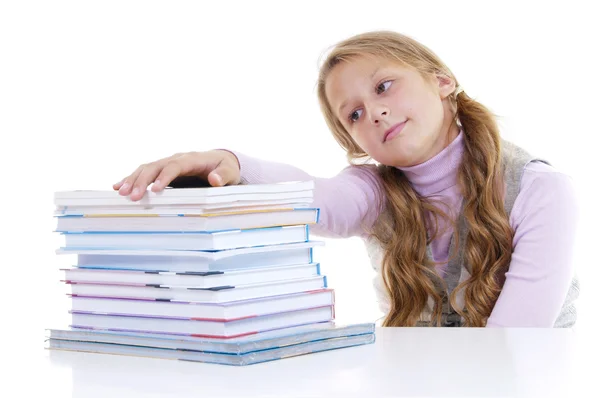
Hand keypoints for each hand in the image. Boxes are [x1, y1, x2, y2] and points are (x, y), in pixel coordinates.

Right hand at [113, 150, 240, 200]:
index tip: (155, 190)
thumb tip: (215, 179)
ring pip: (147, 168)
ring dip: (133, 179)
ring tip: (121, 192)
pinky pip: (145, 172)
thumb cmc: (225, 168)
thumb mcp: (230, 172)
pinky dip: (131, 178)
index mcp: (192, 159)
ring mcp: (168, 163)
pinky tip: (117, 186)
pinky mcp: (163, 170)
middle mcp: (177, 159)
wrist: (220, 161)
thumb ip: (223, 176)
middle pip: (156, 166)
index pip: (175, 166)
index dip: (164, 177)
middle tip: (132, 196)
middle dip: (142, 180)